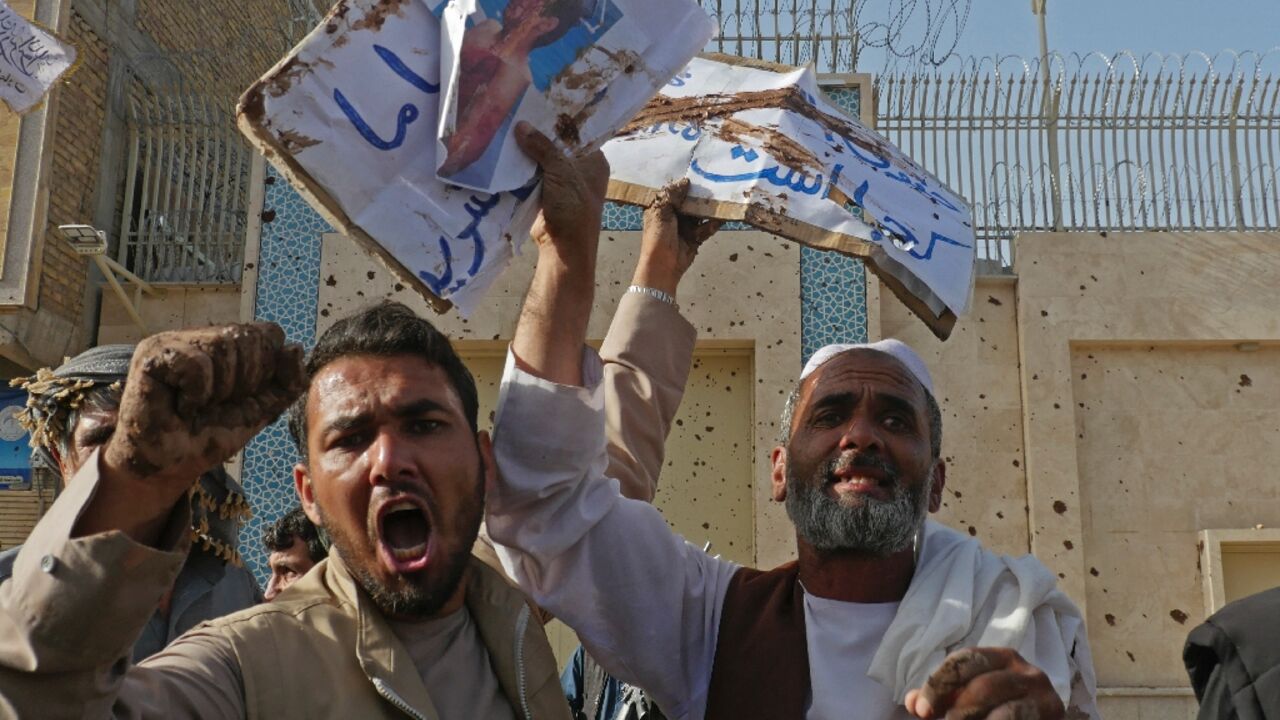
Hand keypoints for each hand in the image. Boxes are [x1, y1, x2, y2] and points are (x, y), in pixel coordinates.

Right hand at [102, 323, 304, 499]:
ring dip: (220, 390)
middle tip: (217, 405)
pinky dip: (197, 394)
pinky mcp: (153, 354)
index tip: (246, 396)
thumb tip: (296, 348)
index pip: (270, 333)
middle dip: (245, 382)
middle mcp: (202, 336)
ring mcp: (175, 340)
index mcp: (228, 345)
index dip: (268, 368)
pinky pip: (197, 364)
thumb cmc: (208, 435)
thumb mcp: (261, 410)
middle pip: (250, 337)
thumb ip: (286, 383)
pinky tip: (181, 406)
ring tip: (197, 406)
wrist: (168, 466)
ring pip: (224, 347)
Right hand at [514, 121, 608, 270]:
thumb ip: (542, 147)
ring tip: (509, 124)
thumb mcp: (561, 172)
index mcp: (594, 160)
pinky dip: (522, 165)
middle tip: (520, 110)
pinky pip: (533, 173)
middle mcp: (580, 169)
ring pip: (543, 158)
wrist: (563, 247)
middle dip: (540, 132)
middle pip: (558, 144)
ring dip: (529, 148)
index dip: (561, 118)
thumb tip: (521, 125)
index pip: (579, 132)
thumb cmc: (573, 207)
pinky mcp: (546, 192)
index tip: (541, 101)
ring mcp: (562, 182)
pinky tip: (506, 149)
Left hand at [634, 178, 721, 296]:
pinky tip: (721, 218)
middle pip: (689, 202)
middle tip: (713, 183)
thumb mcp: (662, 211)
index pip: (673, 192)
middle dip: (700, 195)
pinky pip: (707, 227)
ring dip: (709, 209)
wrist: (663, 264)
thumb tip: (685, 181)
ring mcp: (685, 227)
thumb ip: (673, 195)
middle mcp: (673, 216)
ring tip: (720, 199)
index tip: (696, 172)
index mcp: (661, 208)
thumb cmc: (658, 236)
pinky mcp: (696, 237)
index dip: (683, 184)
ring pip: (700, 214)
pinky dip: (713, 224)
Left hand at [905, 648, 1064, 719]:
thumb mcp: (972, 696)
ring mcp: (1044, 699)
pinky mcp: (1053, 717)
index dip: (939, 684)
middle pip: (983, 687)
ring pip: (1003, 713)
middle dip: (956, 709)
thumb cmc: (1002, 707)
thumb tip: (911, 702)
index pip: (965, 661)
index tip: (920, 710)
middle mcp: (1027, 672)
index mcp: (1002, 657)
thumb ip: (943, 697)